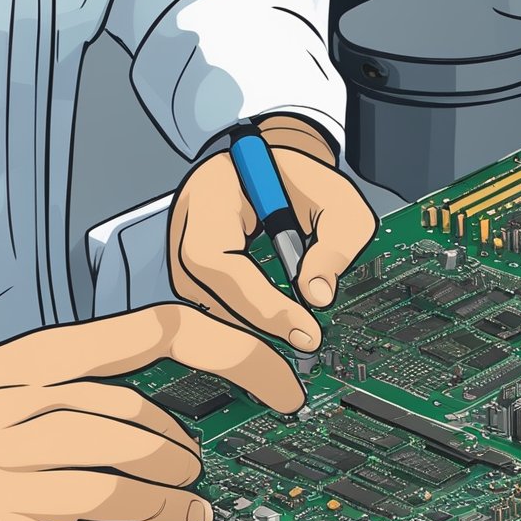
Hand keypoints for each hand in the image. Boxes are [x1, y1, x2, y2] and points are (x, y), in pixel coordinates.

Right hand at [0, 305, 303, 520]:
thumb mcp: (0, 372)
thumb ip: (81, 375)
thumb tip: (165, 406)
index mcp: (32, 362)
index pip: (155, 334)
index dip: (238, 352)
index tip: (288, 376)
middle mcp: (25, 414)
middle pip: (143, 426)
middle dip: (182, 453)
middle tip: (195, 470)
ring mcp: (16, 479)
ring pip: (128, 486)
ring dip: (175, 504)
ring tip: (193, 513)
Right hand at [169, 117, 376, 349]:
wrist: (276, 177)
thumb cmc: (304, 185)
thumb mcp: (338, 199)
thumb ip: (338, 240)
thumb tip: (318, 295)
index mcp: (211, 192)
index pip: (215, 258)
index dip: (258, 302)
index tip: (305, 329)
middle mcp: (185, 227)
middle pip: (205, 295)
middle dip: (259, 326)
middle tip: (308, 343)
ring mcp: (182, 256)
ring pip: (210, 313)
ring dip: (256, 334)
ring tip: (302, 339)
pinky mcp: (194, 280)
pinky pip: (215, 316)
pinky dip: (251, 332)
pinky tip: (284, 334)